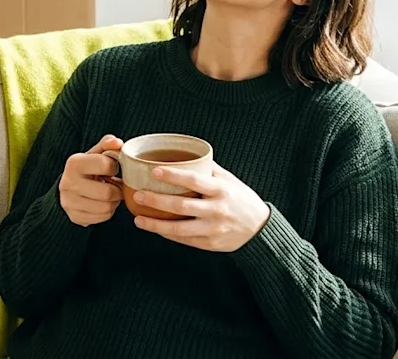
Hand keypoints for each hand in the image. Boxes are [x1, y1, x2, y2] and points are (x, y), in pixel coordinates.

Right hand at [58, 135, 123, 226]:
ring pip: (106, 208)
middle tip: (116, 185)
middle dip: (117, 189)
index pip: (107, 165)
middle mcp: (68, 183)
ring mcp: (69, 202)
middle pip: (108, 192)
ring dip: (114, 201)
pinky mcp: (74, 217)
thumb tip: (118, 143)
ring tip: (110, 194)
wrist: (68, 188)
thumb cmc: (87, 168)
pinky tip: (103, 203)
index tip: (112, 167)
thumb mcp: (95, 153)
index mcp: (74, 163)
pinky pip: (103, 218)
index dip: (115, 167)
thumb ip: (107, 144)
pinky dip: (108, 211)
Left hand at [132, 162, 270, 251]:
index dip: (173, 176)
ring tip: (139, 219)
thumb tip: (186, 153)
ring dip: (156, 224)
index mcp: (221, 190)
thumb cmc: (242, 200)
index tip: (154, 171)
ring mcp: (213, 229)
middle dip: (156, 201)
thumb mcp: (230, 180)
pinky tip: (155, 229)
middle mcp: (216, 210)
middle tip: (138, 195)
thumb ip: (209, 169)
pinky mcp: (210, 244)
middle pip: (181, 206)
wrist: (260, 229)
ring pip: (179, 229)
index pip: (193, 180)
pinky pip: (184, 240)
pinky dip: (168, 234)